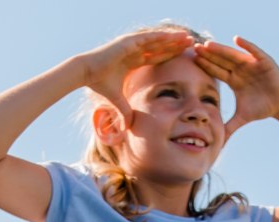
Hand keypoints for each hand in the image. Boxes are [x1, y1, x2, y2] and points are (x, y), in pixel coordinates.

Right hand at [77, 29, 196, 118]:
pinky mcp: (129, 41)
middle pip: (160, 47)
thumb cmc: (99, 84)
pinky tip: (174, 36)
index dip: (169, 57)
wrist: (86, 73)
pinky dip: (162, 36)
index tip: (183, 58)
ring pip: (157, 40)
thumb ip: (124, 112)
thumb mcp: (117, 100)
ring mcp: (131, 44)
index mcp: (133, 61)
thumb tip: (126, 129)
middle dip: (175, 46)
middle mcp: (134, 51)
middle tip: (192, 45)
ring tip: (188, 38)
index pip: (156, 58)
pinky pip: (149, 38)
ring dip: (172, 39)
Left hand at [194, 37, 278, 137]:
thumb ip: (229, 127)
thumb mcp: (242, 118)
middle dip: (208, 55)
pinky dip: (246, 45)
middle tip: (193, 48)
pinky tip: (237, 39)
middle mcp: (240, 69)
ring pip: (233, 55)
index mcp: (233, 80)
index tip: (191, 60)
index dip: (205, 66)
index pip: (216, 71)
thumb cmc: (261, 108)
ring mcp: (251, 64)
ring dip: (221, 49)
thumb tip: (219, 143)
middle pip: (221, 60)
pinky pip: (254, 51)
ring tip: (208, 44)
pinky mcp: (264, 61)